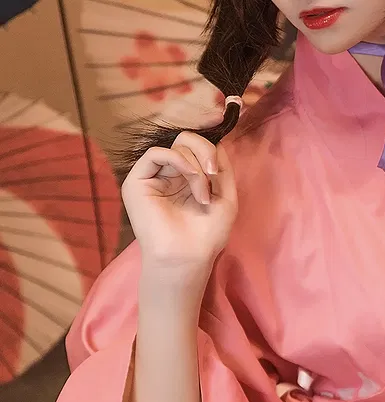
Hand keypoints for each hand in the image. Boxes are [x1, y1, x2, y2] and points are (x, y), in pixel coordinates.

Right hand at [121, 131, 237, 274]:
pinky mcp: (137, 182)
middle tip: (214, 175)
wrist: (188, 257)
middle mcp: (170, 174)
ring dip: (197, 167)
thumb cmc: (207, 234)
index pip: (197, 145)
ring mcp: (153, 177)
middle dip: (206, 151)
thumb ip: (222, 167)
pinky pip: (156, 153)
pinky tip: (192, 177)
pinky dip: (179, 160)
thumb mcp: (225, 195)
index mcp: (188, 177)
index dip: (208, 140)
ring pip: (176, 146)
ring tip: (203, 194)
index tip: (221, 142)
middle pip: (187, 140)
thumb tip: (216, 140)